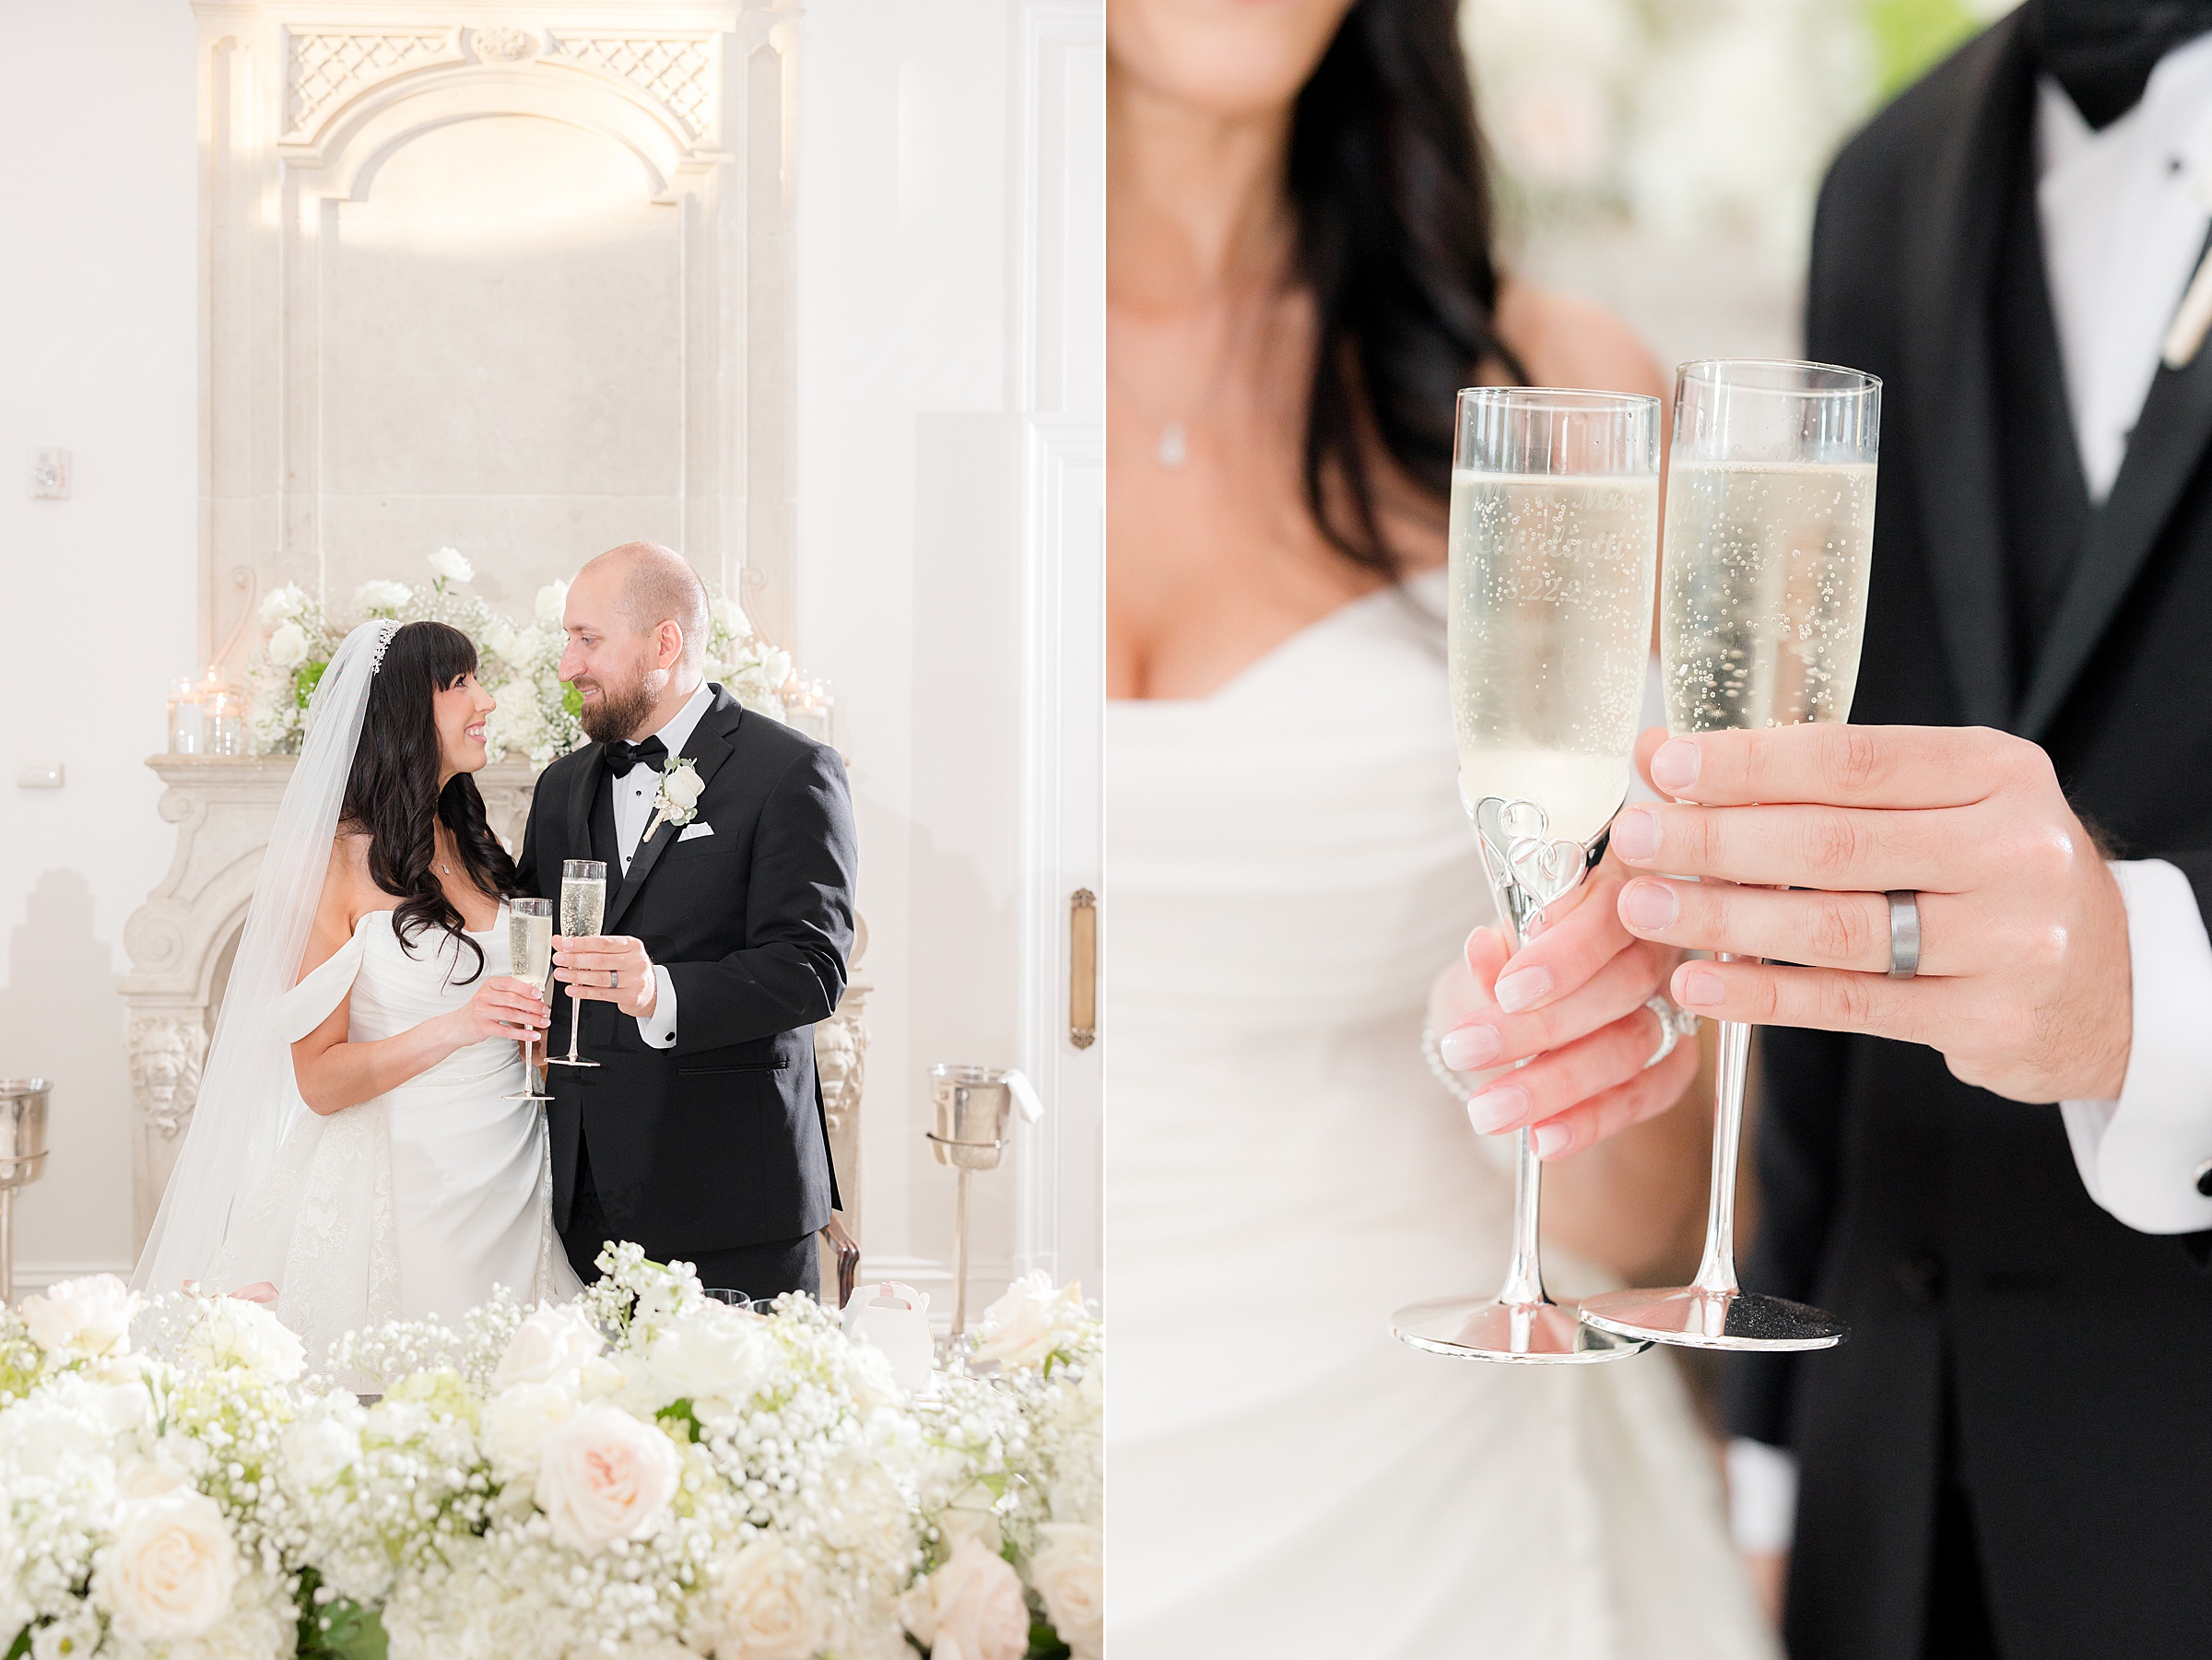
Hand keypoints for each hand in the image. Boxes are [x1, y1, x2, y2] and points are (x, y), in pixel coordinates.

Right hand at [450, 974, 552, 1048]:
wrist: (457, 1026)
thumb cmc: (478, 1010)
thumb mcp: (491, 996)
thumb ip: (509, 993)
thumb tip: (534, 996)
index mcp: (489, 985)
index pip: (510, 983)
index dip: (526, 989)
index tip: (539, 994)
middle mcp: (485, 996)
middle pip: (513, 999)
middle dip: (533, 1005)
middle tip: (545, 1010)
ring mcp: (482, 1011)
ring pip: (511, 1014)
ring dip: (531, 1019)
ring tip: (543, 1022)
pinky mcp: (483, 1027)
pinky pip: (506, 1030)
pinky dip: (522, 1033)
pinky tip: (532, 1035)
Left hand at [553, 934, 658, 1018]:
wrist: (651, 990)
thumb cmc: (629, 968)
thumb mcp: (615, 953)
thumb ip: (589, 946)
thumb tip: (559, 941)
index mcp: (632, 945)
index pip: (604, 943)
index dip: (583, 943)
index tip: (565, 944)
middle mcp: (635, 961)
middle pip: (600, 960)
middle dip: (575, 959)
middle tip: (558, 959)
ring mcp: (634, 980)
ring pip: (600, 978)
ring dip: (577, 976)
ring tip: (561, 974)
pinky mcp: (630, 996)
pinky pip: (602, 994)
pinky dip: (584, 992)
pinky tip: (572, 989)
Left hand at [1435, 849, 1698, 1158]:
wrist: (1507, 1030)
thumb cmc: (1492, 980)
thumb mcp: (1476, 965)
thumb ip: (1486, 964)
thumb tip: (1484, 947)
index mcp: (1608, 893)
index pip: (1603, 916)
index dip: (1562, 956)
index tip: (1508, 991)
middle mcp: (1651, 942)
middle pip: (1624, 984)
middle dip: (1542, 1026)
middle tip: (1467, 1052)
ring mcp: (1669, 1003)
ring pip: (1634, 1043)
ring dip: (1557, 1083)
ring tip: (1489, 1111)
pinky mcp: (1673, 1059)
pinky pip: (1650, 1094)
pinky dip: (1595, 1119)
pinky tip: (1545, 1140)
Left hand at [1609, 723, 2130, 1102]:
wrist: (2108, 981)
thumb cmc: (1987, 873)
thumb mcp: (1933, 802)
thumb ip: (1812, 781)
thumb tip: (1666, 756)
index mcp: (1995, 773)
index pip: (1853, 761)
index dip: (1751, 764)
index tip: (1667, 766)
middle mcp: (2012, 850)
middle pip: (1835, 844)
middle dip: (1718, 841)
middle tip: (1634, 837)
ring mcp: (2007, 941)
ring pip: (1837, 929)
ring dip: (1725, 918)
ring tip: (1643, 908)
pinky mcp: (1988, 1019)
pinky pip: (1852, 1005)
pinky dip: (1766, 994)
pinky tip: (1700, 982)